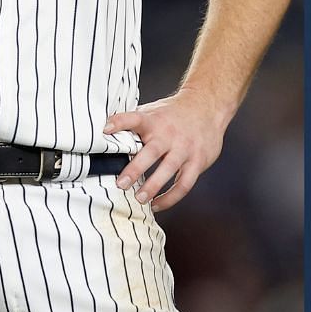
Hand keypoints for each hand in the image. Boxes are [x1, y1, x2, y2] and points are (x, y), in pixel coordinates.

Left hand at [102, 88, 231, 211]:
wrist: (207, 107)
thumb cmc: (172, 113)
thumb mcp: (152, 112)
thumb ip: (132, 124)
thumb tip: (103, 133)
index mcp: (154, 120)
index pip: (134, 119)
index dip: (119, 122)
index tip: (105, 129)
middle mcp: (169, 134)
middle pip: (152, 151)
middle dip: (136, 168)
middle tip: (121, 184)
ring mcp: (185, 148)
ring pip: (169, 170)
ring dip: (154, 186)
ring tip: (140, 199)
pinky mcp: (198, 161)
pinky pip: (184, 184)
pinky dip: (170, 198)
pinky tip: (156, 205)